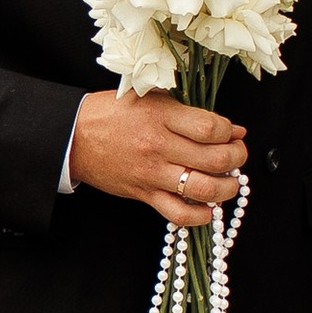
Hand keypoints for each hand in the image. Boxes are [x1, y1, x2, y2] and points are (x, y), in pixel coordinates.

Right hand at [70, 89, 247, 228]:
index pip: (210, 128)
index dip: (230, 131)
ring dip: (227, 188)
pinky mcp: (144, 194)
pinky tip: (209, 208)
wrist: (74, 137)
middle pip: (214, 159)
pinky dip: (201, 216)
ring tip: (230, 182)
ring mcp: (152, 173)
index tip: (233, 132)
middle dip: (236, 158)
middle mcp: (158, 146)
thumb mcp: (149, 97)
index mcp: (160, 116)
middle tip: (237, 154)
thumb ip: (188, 110)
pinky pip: (179, 214)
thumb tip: (230, 128)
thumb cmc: (111, 114)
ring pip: (203, 189)